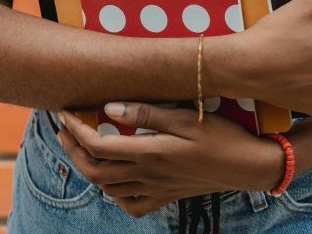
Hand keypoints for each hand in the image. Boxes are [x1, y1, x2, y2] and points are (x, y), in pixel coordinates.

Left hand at [57, 102, 284, 217]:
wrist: (248, 165)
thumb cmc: (221, 134)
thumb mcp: (186, 117)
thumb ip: (147, 112)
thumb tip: (109, 107)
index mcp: (150, 153)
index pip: (98, 146)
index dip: (76, 129)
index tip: (65, 112)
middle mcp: (148, 176)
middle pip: (95, 170)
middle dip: (72, 149)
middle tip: (63, 129)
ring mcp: (156, 190)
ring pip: (108, 188)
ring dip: (88, 168)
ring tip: (81, 146)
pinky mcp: (166, 197)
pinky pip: (130, 205)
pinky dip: (113, 194)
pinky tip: (114, 179)